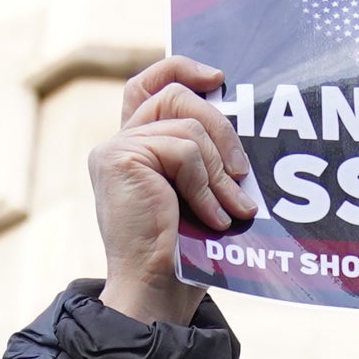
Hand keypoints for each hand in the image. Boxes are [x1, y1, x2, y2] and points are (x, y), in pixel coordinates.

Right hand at [90, 54, 252, 323]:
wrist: (156, 291)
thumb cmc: (184, 253)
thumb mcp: (198, 192)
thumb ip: (203, 155)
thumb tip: (242, 122)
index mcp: (134, 148)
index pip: (148, 84)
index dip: (181, 68)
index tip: (219, 79)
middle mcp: (119, 143)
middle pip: (176, 96)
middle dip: (221, 129)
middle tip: (242, 173)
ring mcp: (115, 149)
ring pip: (187, 126)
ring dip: (219, 171)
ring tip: (233, 209)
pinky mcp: (119, 158)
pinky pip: (183, 150)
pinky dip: (206, 186)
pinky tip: (214, 218)